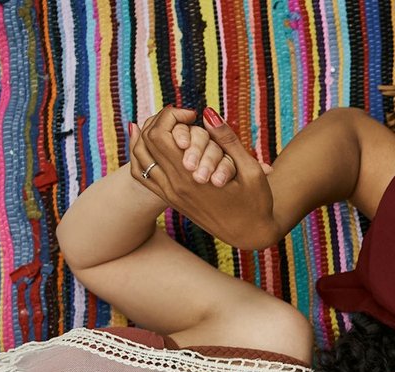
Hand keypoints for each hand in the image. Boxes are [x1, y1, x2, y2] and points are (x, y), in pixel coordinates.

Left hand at [129, 107, 279, 247]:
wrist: (251, 235)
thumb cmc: (256, 202)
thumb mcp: (250, 170)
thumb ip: (228, 140)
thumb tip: (208, 113)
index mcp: (192, 177)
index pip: (161, 133)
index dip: (172, 115)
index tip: (193, 115)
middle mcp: (174, 186)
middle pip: (147, 140)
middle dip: (161, 120)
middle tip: (181, 118)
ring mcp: (170, 194)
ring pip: (139, 155)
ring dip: (146, 134)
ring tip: (164, 124)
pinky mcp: (170, 200)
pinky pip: (141, 174)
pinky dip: (138, 155)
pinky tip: (142, 141)